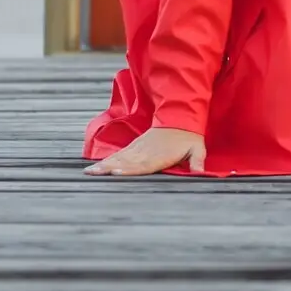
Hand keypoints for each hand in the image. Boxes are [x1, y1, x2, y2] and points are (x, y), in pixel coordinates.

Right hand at [85, 126, 206, 175]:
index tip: (116, 172)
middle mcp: (145, 152)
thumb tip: (201, 173)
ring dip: (104, 165)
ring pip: (118, 158)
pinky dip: (107, 160)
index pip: (142, 165)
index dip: (129, 169)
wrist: (180, 117)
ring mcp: (138, 149)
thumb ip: (197, 162)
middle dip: (108, 168)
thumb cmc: (189, 138)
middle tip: (92, 173)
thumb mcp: (197, 149)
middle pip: (124, 162)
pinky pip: (119, 155)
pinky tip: (97, 167)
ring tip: (89, 171)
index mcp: (159, 155)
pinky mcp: (135, 147)